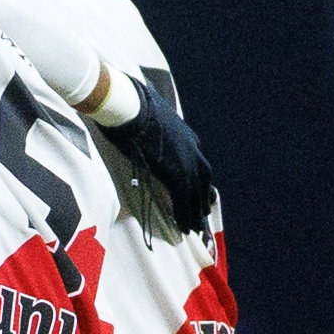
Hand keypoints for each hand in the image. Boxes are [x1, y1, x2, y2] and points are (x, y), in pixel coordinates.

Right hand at [101, 90, 217, 232]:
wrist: (130, 107)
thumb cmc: (131, 107)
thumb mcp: (147, 116)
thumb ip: (151, 122)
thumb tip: (141, 117)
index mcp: (186, 135)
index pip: (197, 162)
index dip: (197, 179)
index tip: (197, 190)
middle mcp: (192, 149)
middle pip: (203, 179)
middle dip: (202, 197)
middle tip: (201, 213)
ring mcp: (187, 161)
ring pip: (196, 193)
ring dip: (195, 211)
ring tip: (193, 226)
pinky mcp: (177, 174)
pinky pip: (184, 200)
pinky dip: (185, 214)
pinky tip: (184, 226)